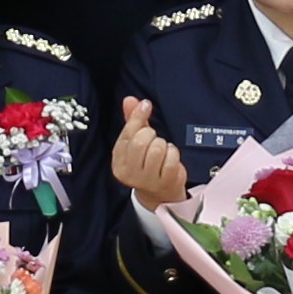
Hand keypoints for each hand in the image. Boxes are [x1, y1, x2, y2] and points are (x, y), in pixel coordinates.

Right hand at [108, 94, 191, 210]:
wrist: (161, 194)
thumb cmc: (148, 164)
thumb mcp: (136, 142)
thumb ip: (132, 121)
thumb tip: (129, 99)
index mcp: (119, 162)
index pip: (127, 135)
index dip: (137, 117)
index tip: (146, 105)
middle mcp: (129, 173)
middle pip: (141, 141)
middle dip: (151, 135)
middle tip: (153, 140)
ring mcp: (147, 180)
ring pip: (157, 148)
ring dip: (163, 145)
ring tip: (162, 152)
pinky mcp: (165, 182)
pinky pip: (172, 158)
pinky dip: (173, 154)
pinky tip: (170, 159)